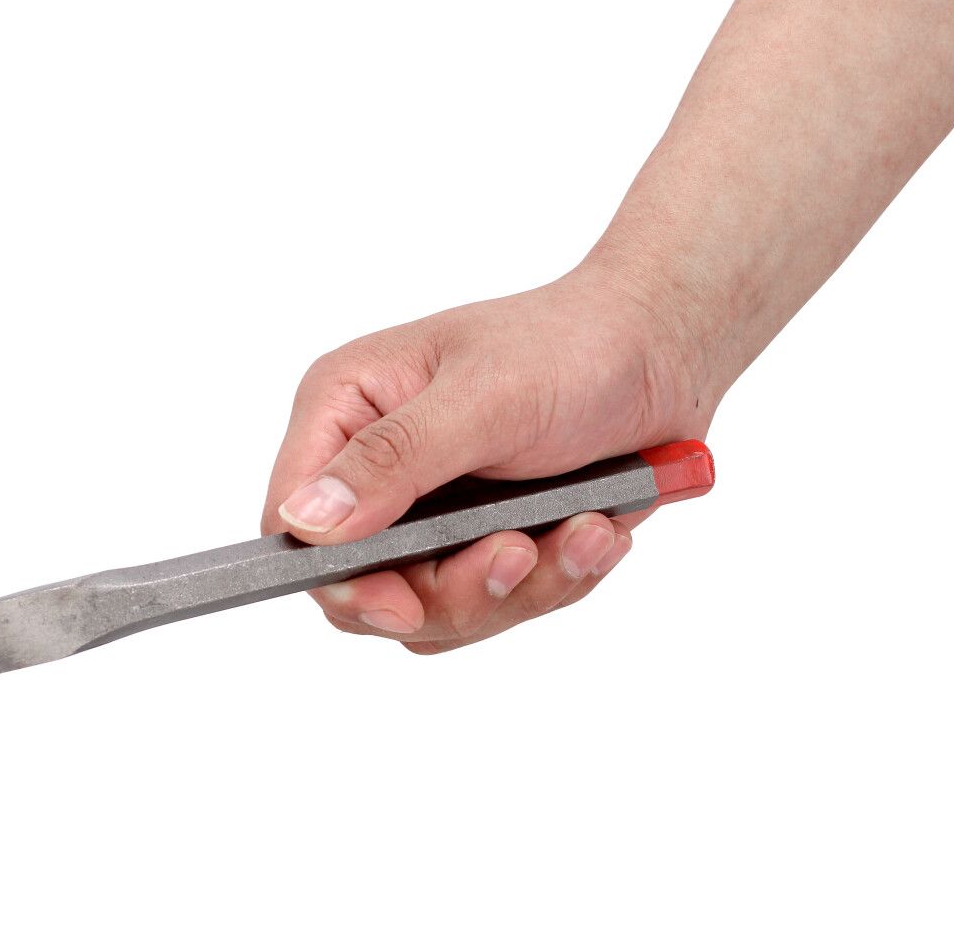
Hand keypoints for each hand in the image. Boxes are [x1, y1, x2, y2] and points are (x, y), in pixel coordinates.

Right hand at [260, 265, 712, 652]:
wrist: (659, 350)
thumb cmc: (571, 346)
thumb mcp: (485, 397)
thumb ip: (396, 458)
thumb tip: (307, 522)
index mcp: (349, 409)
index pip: (295, 523)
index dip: (340, 578)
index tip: (406, 602)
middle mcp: (379, 464)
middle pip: (369, 586)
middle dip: (457, 588)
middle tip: (523, 549)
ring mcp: (433, 507)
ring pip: (439, 607)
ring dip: (521, 586)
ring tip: (585, 529)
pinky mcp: (485, 535)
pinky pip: (499, 601)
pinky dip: (554, 578)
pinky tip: (596, 529)